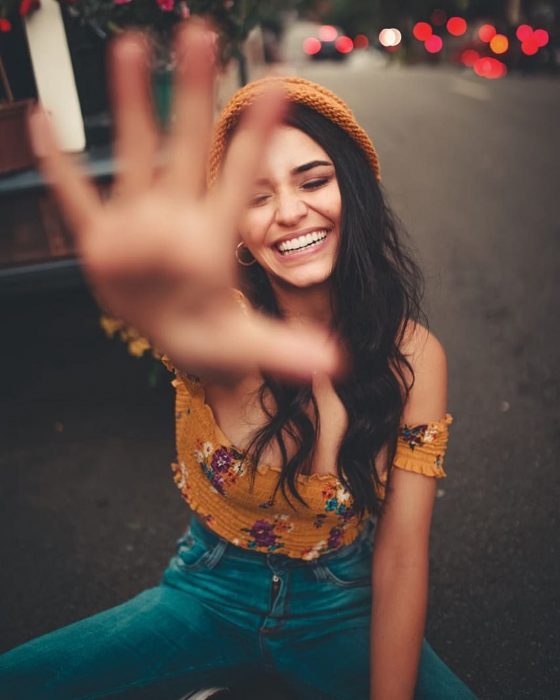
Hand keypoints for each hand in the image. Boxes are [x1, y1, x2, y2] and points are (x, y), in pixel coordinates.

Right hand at [28, 22, 341, 379]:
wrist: (170, 334)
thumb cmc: (210, 330)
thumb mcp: (250, 345)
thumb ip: (289, 349)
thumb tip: (337, 363)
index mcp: (213, 232)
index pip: (242, 173)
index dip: (260, 134)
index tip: (281, 87)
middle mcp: (176, 215)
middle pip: (186, 144)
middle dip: (193, 92)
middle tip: (203, 34)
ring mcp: (136, 222)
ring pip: (133, 152)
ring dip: (130, 102)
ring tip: (132, 46)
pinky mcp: (100, 240)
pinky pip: (76, 196)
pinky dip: (58, 165)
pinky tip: (42, 121)